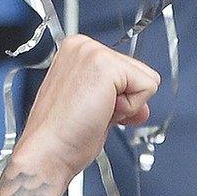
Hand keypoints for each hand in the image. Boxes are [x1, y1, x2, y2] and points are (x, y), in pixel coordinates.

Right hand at [8, 36, 158, 187]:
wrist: (49, 149)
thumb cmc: (62, 135)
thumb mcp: (97, 107)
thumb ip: (119, 97)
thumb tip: (143, 108)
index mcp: (77, 51)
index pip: (128, 71)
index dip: (121, 98)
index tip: (94, 108)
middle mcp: (84, 46)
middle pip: (141, 73)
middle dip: (126, 101)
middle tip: (95, 112)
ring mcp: (93, 52)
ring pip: (147, 80)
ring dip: (128, 105)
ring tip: (96, 111)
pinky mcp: (106, 65)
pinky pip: (148, 87)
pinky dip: (130, 108)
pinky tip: (102, 111)